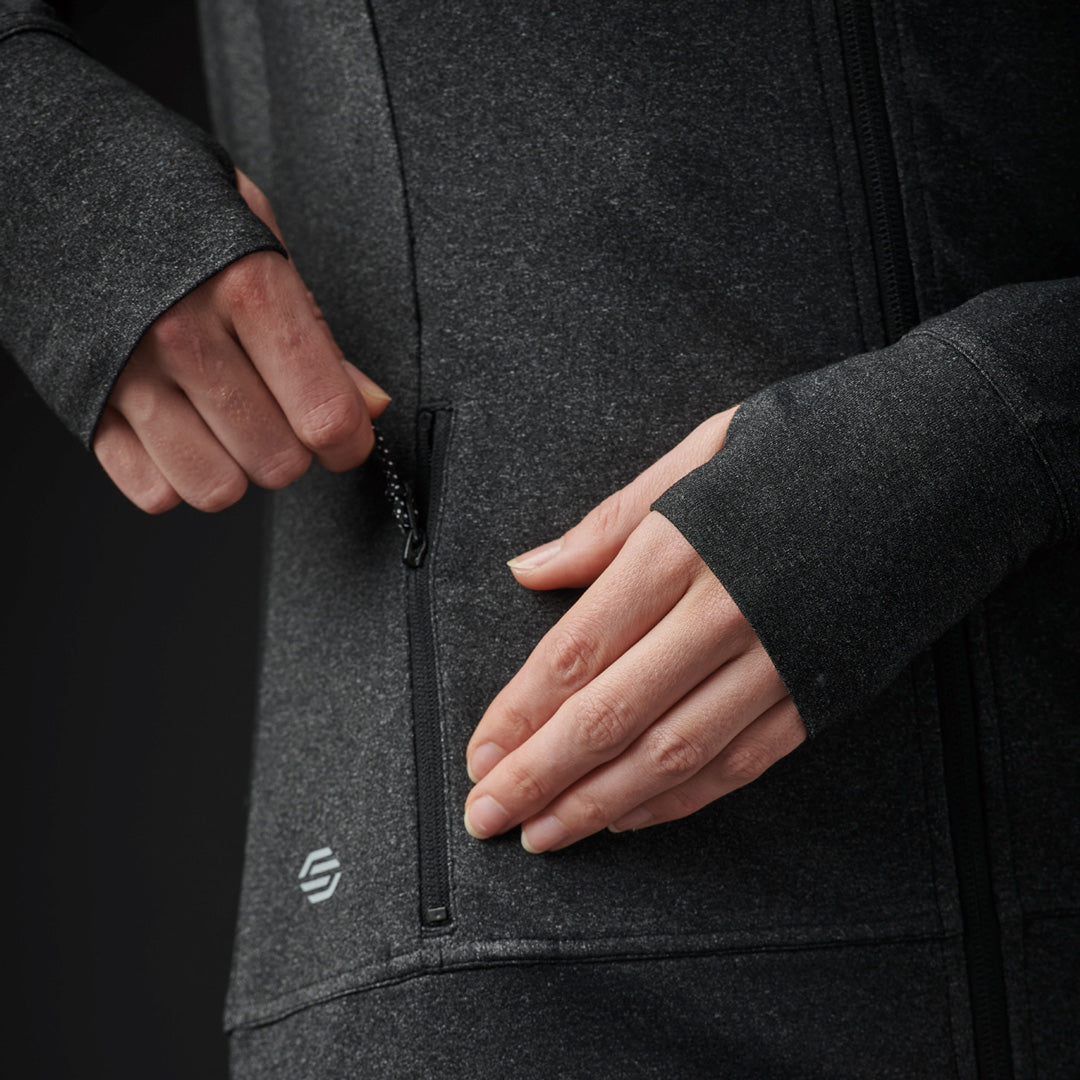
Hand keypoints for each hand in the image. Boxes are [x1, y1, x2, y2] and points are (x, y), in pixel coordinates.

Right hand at [92, 168, 389, 512]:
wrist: (39, 168)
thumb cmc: (164, 199)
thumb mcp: (255, 237)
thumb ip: (315, 329)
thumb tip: (368, 404)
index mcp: (245, 285)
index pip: (325, 414)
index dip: (350, 442)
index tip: (346, 436)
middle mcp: (182, 335)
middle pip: (278, 463)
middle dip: (291, 449)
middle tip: (274, 408)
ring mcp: (125, 374)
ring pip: (217, 489)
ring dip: (233, 467)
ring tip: (223, 418)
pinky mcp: (83, 404)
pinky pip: (154, 491)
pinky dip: (174, 472)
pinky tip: (175, 424)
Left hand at [464, 405, 806, 851]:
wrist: (947, 455)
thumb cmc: (816, 443)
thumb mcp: (701, 451)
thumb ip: (610, 521)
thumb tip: (531, 567)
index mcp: (682, 546)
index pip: (577, 649)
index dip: (520, 709)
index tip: (481, 749)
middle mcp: (725, 612)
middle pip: (610, 713)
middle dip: (540, 774)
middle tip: (488, 815)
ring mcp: (778, 659)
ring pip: (672, 751)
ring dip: (600, 802)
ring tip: (546, 833)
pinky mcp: (822, 689)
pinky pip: (742, 760)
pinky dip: (682, 796)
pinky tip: (633, 813)